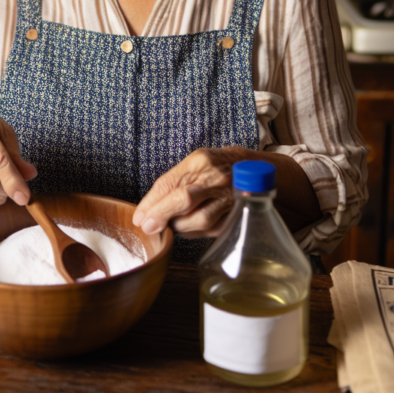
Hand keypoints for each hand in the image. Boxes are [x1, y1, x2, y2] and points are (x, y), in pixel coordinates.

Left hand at [133, 147, 253, 238]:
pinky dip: (194, 231)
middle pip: (184, 200)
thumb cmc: (217, 166)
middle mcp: (217, 178)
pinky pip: (210, 229)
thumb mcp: (194, 163)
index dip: (151, 202)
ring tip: (169, 224)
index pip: (170, 183)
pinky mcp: (236, 216)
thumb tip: (147, 209)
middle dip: (161, 215)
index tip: (139, 217)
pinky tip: (186, 227)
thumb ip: (171, 183)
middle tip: (147, 226)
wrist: (254, 170)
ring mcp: (229, 197)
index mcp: (201, 161)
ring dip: (178, 226)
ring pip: (198, 219)